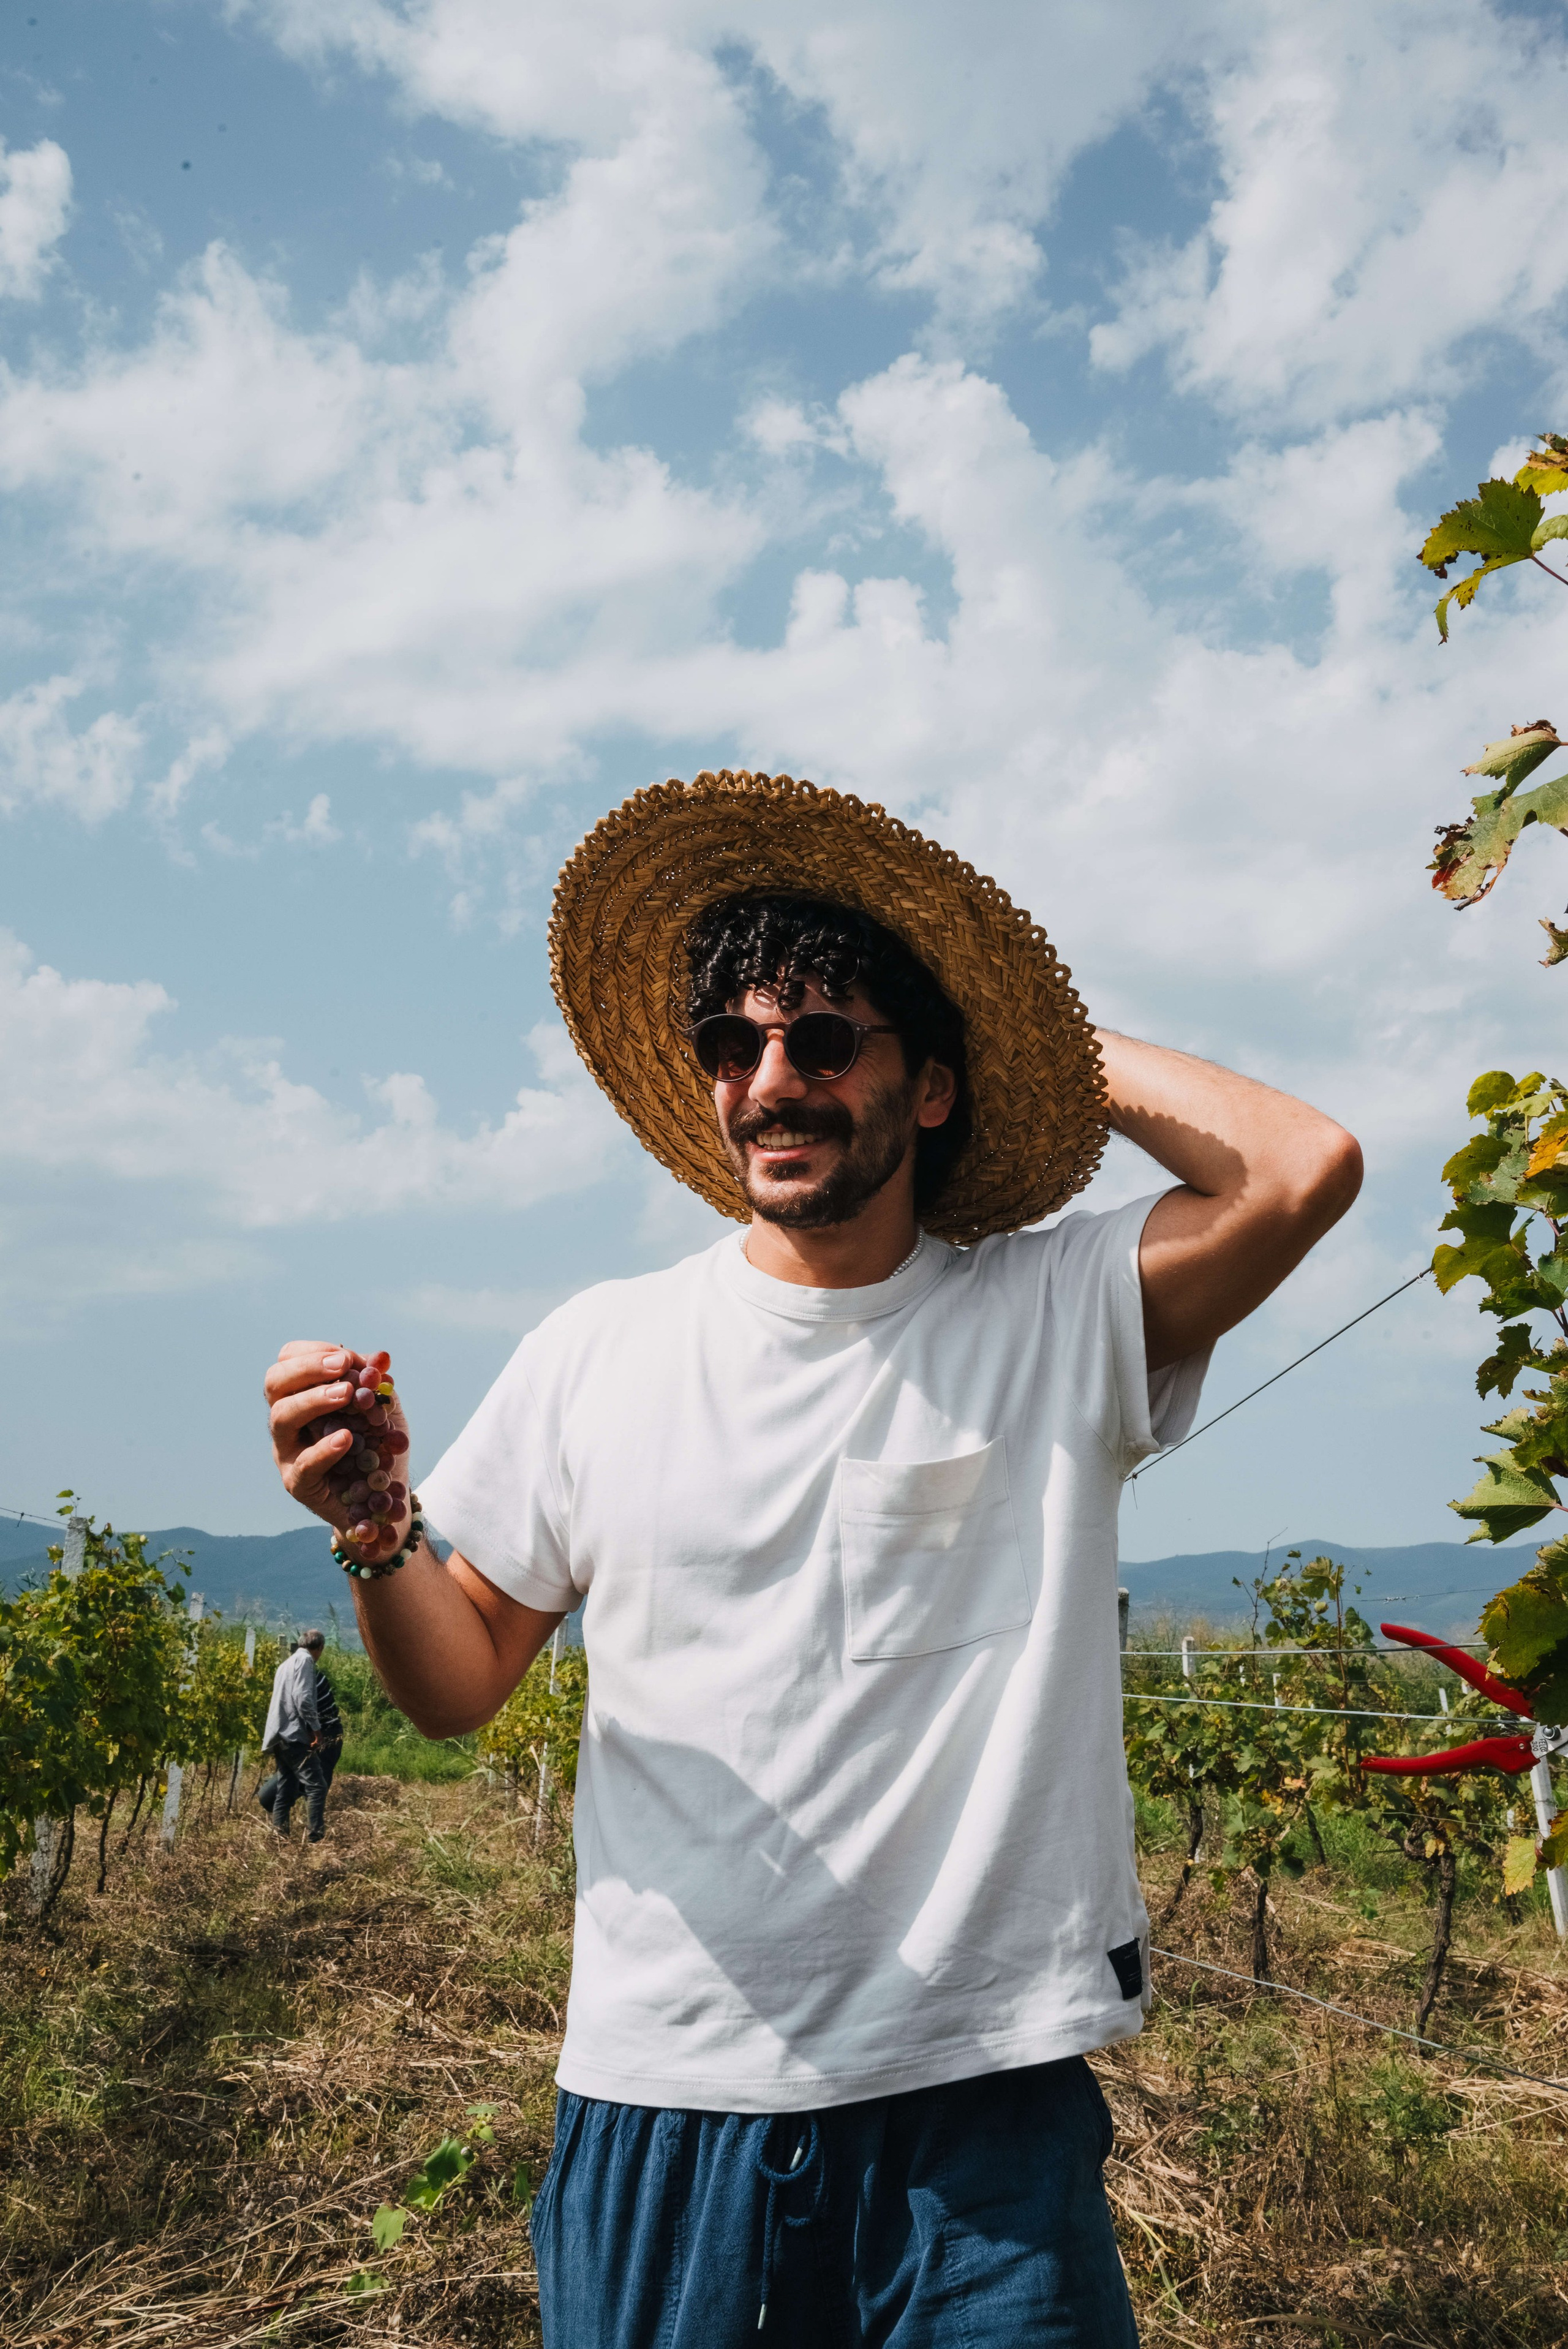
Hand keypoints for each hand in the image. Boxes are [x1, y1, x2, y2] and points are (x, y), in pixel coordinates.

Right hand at [265, 1341, 412, 1564]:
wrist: (384, 1499)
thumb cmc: (378, 1447)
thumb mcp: (384, 1410)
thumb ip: (378, 1384)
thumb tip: (381, 1357)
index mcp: (301, 1394)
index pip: (288, 1360)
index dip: (315, 1352)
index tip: (348, 1357)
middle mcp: (287, 1420)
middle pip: (275, 1383)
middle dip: (307, 1368)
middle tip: (342, 1367)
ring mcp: (288, 1452)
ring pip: (281, 1418)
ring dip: (313, 1400)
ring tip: (347, 1394)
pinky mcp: (298, 1483)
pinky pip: (304, 1464)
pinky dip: (325, 1448)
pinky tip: (346, 1438)